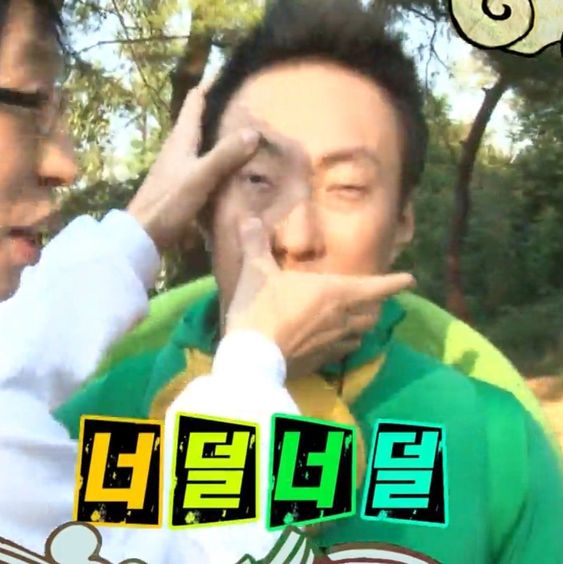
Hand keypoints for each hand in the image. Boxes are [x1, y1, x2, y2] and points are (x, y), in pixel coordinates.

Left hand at [127, 84, 259, 251]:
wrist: (143, 235)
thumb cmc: (169, 203)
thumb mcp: (199, 177)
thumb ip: (224, 155)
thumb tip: (253, 132)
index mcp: (181, 139)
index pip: (195, 101)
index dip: (210, 85)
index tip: (231, 74)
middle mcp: (179, 148)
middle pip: (201, 121)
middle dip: (222, 110)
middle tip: (251, 105)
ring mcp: (180, 167)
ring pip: (205, 143)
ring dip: (222, 136)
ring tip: (249, 133)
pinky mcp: (183, 185)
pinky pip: (206, 164)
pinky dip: (221, 160)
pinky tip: (236, 168)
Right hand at [226, 218, 415, 376]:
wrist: (253, 359)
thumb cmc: (260, 309)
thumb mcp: (256, 272)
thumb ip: (255, 244)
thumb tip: (248, 220)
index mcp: (333, 292)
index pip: (375, 287)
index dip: (395, 282)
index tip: (410, 279)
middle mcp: (341, 318)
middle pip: (373, 313)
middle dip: (377, 305)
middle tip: (374, 298)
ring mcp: (333, 343)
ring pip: (361, 334)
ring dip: (362, 326)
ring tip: (356, 320)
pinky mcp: (321, 363)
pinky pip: (342, 352)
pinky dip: (344, 345)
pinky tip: (335, 344)